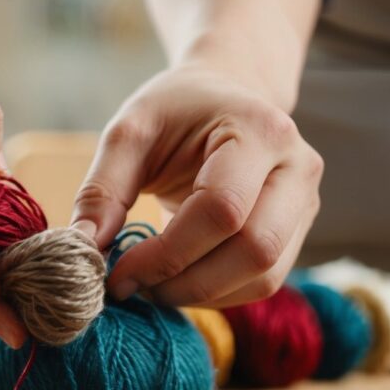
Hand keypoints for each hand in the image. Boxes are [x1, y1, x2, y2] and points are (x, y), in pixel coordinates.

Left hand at [71, 66, 322, 307]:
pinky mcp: (297, 233)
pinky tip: (176, 280)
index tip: (117, 272)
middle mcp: (297, 168)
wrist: (226, 94)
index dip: (166, 253)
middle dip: (186, 281)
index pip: (222, 210)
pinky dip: (215, 293)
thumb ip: (103, 188)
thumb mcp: (130, 131)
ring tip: (151, 285)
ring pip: (265, 277)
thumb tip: (84, 247)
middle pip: (256, 251)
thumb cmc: (175, 111)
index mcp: (260, 131)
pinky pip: (263, 282)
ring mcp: (305, 203)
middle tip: (133, 287)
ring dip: (200, 294)